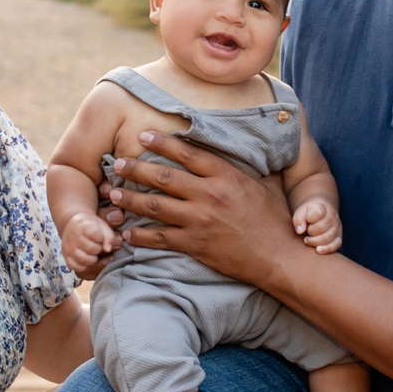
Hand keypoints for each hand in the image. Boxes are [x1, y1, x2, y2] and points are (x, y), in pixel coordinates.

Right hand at [57, 209, 118, 273]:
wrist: (74, 226)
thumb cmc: (91, 227)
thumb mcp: (102, 226)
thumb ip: (109, 236)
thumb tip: (108, 249)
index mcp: (83, 225)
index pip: (95, 234)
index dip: (101, 237)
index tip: (99, 236)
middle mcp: (73, 237)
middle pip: (91, 249)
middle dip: (98, 248)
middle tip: (96, 245)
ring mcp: (68, 248)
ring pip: (84, 260)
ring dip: (92, 259)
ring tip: (92, 253)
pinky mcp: (66, 257)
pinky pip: (77, 267)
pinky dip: (84, 266)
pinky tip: (86, 259)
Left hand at [107, 132, 299, 286]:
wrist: (279, 256)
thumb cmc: (275, 220)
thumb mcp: (263, 184)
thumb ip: (244, 168)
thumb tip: (242, 147)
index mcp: (226, 176)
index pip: (187, 153)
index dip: (162, 142)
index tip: (142, 135)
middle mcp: (210, 195)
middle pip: (164, 177)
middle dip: (136, 169)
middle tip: (117, 164)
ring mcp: (200, 221)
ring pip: (155, 206)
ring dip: (130, 199)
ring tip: (112, 194)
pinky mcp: (196, 244)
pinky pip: (160, 238)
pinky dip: (140, 235)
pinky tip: (127, 233)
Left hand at [291, 197, 342, 253]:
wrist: (320, 213)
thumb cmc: (308, 214)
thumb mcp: (301, 212)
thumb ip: (298, 219)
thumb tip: (300, 231)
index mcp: (323, 208)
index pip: (318, 213)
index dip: (309, 219)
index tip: (306, 221)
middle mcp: (332, 217)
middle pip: (322, 227)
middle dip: (310, 232)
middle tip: (305, 232)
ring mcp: (337, 227)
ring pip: (328, 237)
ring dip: (315, 241)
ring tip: (307, 240)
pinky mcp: (339, 237)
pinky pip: (336, 244)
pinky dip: (327, 249)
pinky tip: (318, 250)